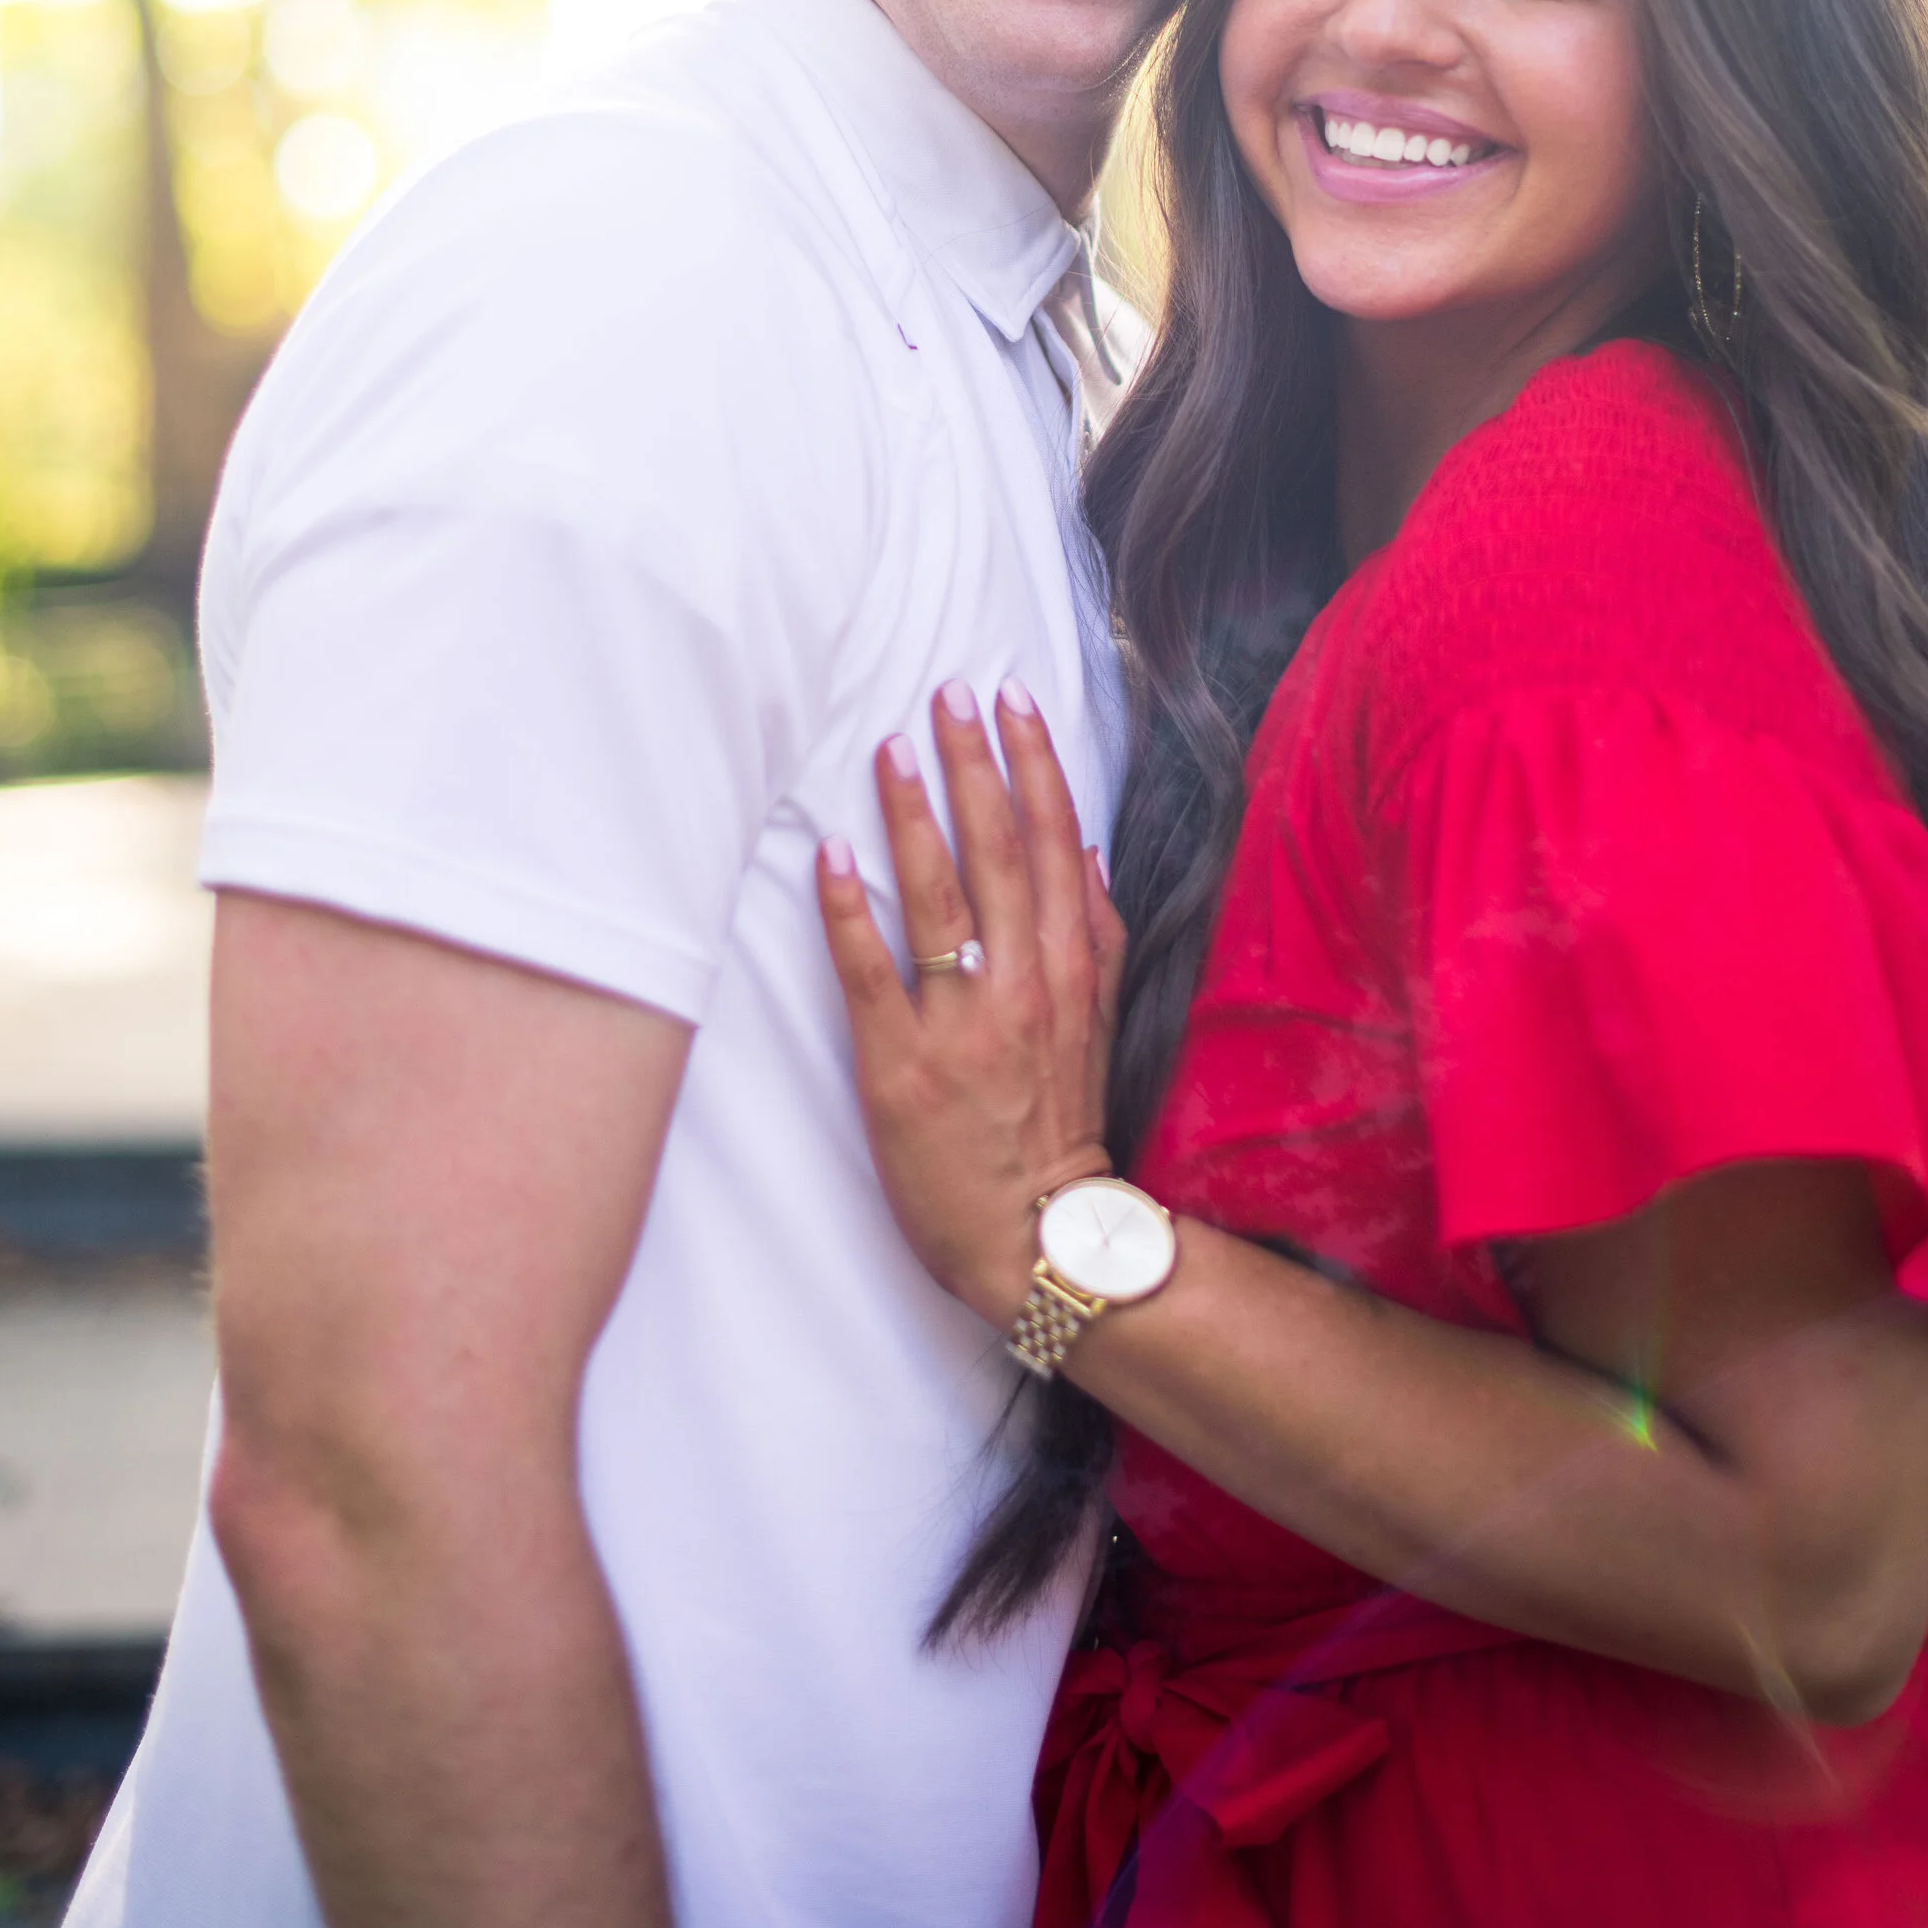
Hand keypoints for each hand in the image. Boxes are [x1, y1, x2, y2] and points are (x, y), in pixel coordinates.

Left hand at [817, 678, 1125, 1333]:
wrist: (1038, 1236)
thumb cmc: (1056, 1125)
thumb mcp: (1094, 1022)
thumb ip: (1091, 936)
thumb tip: (1080, 852)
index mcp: (1070, 968)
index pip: (1054, 842)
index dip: (1034, 763)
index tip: (1011, 697)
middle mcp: (1024, 984)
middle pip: (998, 852)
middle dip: (974, 763)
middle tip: (946, 691)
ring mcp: (963, 1024)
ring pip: (939, 898)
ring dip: (914, 816)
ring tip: (889, 749)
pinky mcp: (902, 1066)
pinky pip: (874, 974)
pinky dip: (852, 911)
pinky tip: (833, 855)